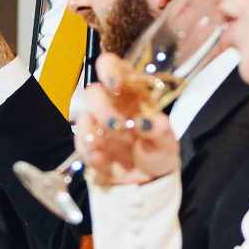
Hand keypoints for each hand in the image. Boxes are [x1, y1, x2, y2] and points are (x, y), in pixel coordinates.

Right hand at [75, 56, 180, 186]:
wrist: (149, 181)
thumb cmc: (158, 151)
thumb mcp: (167, 142)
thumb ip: (161, 130)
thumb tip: (146, 122)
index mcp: (132, 93)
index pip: (115, 67)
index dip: (109, 68)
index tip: (113, 83)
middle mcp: (111, 105)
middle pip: (93, 91)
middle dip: (101, 106)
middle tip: (115, 125)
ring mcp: (98, 126)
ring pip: (83, 117)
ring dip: (90, 130)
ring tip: (103, 144)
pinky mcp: (90, 147)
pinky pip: (81, 144)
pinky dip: (88, 150)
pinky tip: (101, 157)